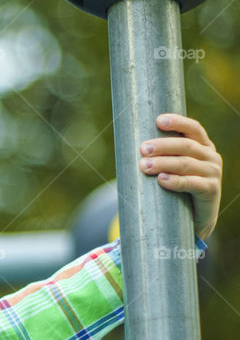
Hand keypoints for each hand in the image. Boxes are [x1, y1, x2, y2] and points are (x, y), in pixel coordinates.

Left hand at [139, 114, 221, 239]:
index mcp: (202, 145)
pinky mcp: (211, 190)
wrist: (193, 218)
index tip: (158, 121)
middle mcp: (210, 156)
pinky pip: (192, 184)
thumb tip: (126, 145)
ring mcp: (213, 173)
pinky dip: (176, 181)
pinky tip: (162, 180)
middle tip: (142, 149)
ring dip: (163, 163)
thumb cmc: (176, 188)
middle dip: (163, 146)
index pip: (193, 128)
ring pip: (186, 164)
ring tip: (144, 166)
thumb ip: (159, 156)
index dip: (177, 122)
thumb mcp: (171, 168)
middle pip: (186, 146)